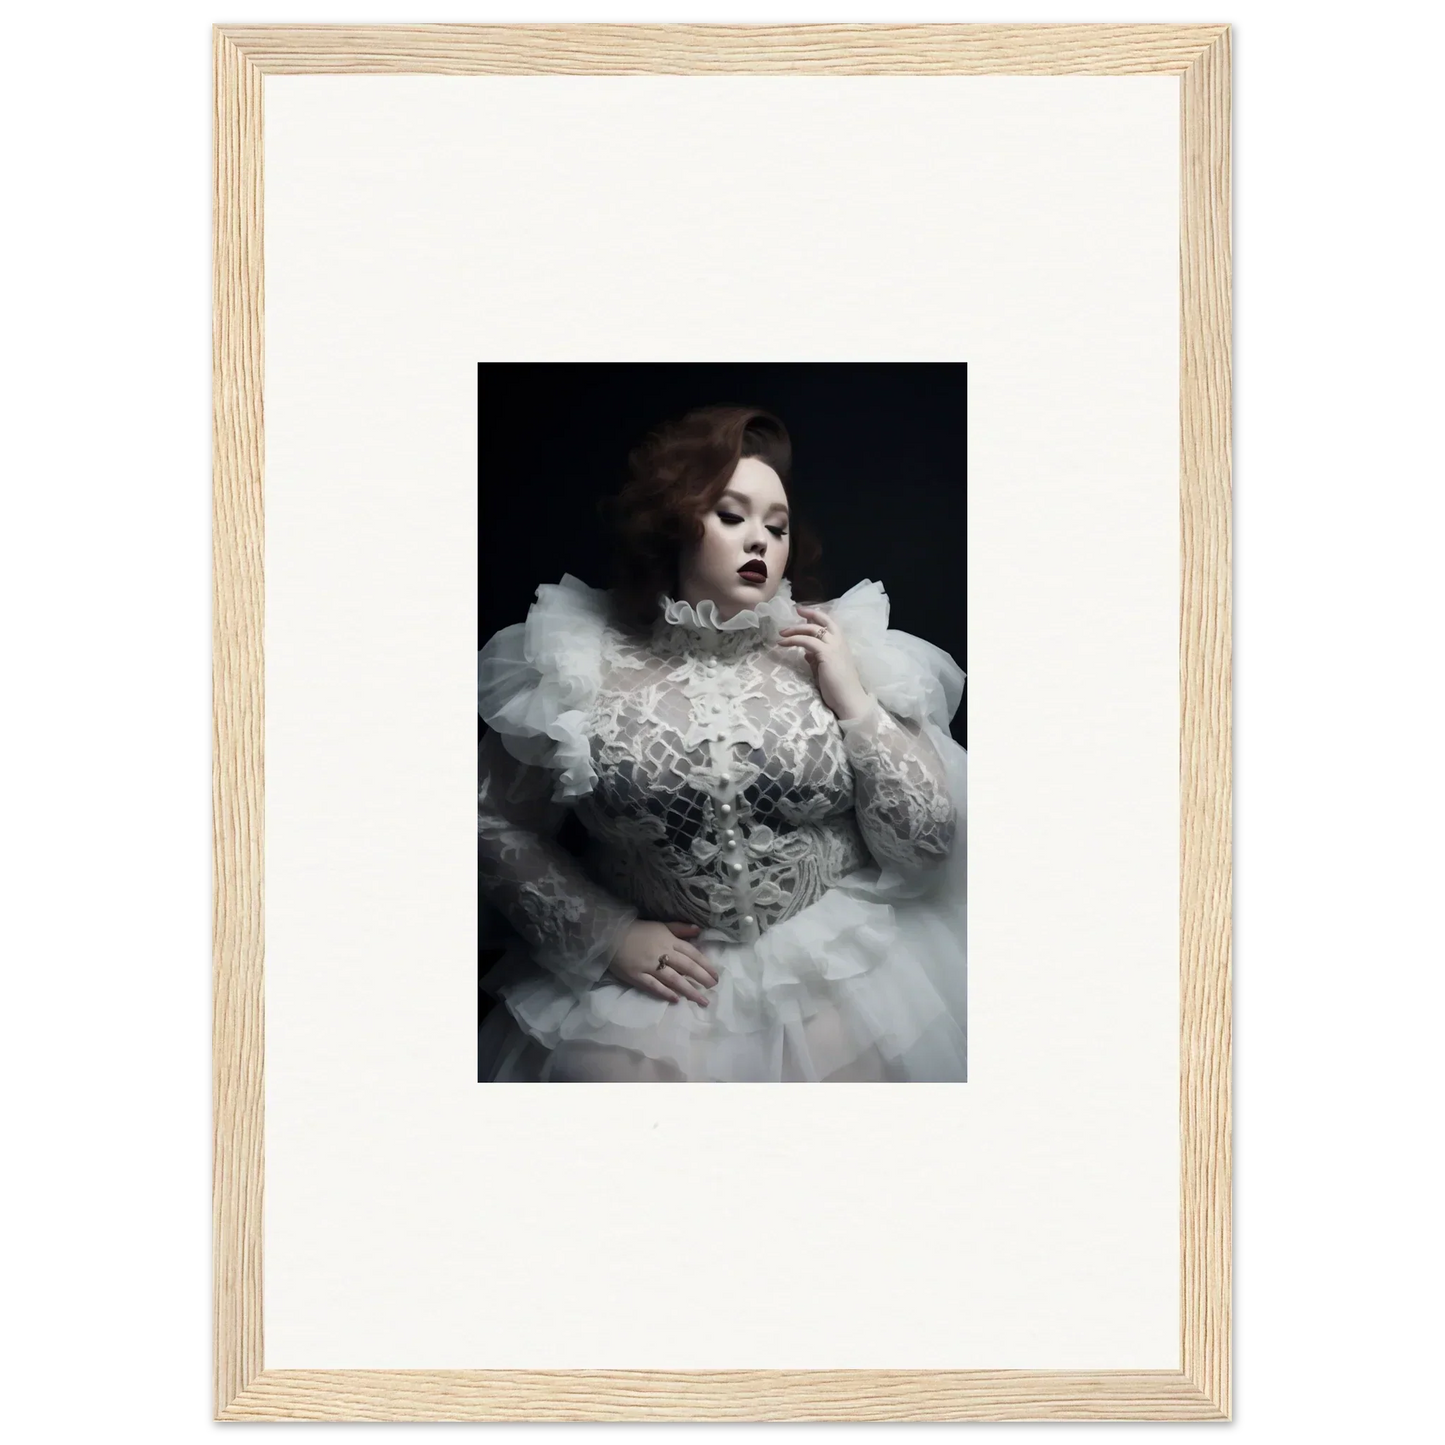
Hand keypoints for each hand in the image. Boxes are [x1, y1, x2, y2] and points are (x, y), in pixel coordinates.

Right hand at [607, 920, 718, 1005]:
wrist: (610, 934)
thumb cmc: (638, 930)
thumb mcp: (661, 925)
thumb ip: (680, 928)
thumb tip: (699, 930)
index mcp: (669, 940)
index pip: (692, 953)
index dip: (705, 965)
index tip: (716, 975)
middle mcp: (662, 953)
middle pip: (686, 967)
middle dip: (702, 978)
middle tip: (713, 988)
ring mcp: (649, 966)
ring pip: (673, 979)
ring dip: (689, 990)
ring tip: (701, 1000)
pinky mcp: (637, 976)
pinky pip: (653, 986)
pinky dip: (665, 993)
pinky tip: (676, 1000)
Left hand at [778, 604, 874, 722]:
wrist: (849, 699)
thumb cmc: (839, 688)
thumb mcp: (825, 669)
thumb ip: (816, 659)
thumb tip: (806, 653)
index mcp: (841, 644)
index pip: (830, 623)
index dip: (817, 615)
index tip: (804, 613)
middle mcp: (839, 642)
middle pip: (823, 621)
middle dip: (808, 614)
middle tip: (795, 611)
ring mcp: (833, 647)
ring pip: (812, 629)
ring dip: (795, 629)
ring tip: (782, 633)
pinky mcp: (826, 654)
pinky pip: (806, 641)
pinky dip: (793, 640)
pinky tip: (783, 643)